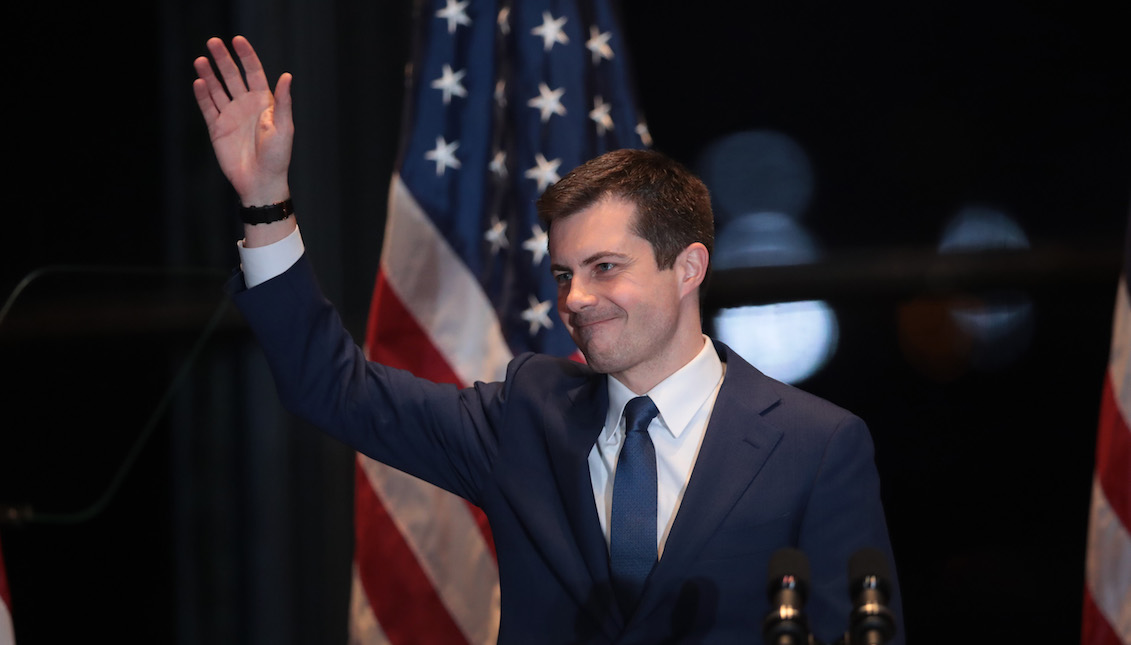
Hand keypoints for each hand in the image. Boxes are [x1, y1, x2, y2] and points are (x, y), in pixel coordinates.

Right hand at [193, 36, 292, 206]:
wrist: (260, 181)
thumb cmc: (277, 157)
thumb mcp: (283, 128)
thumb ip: (283, 102)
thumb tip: (287, 76)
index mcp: (264, 102)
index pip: (254, 72)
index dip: (246, 56)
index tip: (237, 40)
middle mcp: (246, 105)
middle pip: (232, 76)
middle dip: (223, 59)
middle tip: (213, 42)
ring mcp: (230, 116)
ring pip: (217, 89)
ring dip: (209, 74)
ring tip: (200, 60)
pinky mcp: (217, 128)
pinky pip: (208, 108)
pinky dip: (203, 95)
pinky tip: (199, 82)